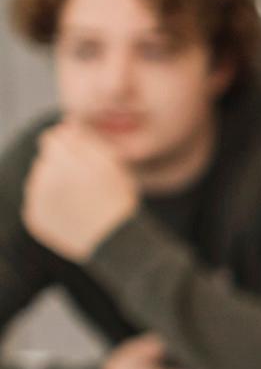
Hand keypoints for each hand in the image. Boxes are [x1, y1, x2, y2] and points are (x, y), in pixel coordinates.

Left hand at [23, 122, 139, 261]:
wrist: (115, 243)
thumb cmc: (119, 200)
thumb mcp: (112, 164)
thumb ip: (86, 140)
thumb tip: (66, 124)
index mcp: (62, 162)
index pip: (52, 138)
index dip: (69, 143)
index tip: (85, 157)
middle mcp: (42, 179)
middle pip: (44, 159)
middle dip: (61, 164)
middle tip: (87, 182)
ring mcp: (35, 200)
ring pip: (39, 179)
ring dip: (54, 183)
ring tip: (80, 198)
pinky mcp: (34, 218)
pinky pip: (36, 201)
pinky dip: (51, 203)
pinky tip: (71, 212)